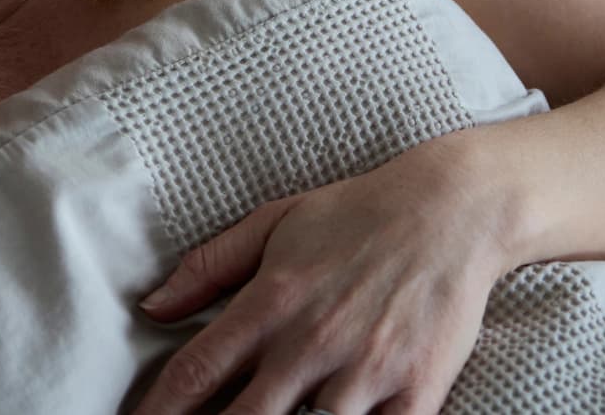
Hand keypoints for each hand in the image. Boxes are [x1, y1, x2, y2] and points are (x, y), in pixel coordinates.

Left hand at [129, 142, 506, 414]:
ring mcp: (365, 370)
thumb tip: (152, 306)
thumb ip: (209, 267)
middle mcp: (311, 341)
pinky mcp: (416, 390)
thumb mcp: (272, 222)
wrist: (452, 209)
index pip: (196, 372)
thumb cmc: (355, 214)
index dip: (159, 410)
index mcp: (270, 301)